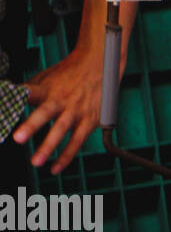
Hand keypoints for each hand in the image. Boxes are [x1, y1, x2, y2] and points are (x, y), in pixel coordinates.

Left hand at [13, 45, 105, 172]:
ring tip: (37, 161)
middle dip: (32, 125)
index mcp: (46, 88)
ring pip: (62, 129)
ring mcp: (76, 110)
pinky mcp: (90, 120)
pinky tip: (55, 167)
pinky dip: (67, 155)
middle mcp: (61, 99)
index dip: (15, 100)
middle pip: (45, 112)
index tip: (4, 105)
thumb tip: (8, 102)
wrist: (99, 64)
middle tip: (18, 138)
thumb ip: (29, 92)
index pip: (27, 93)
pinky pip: (78, 140)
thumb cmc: (68, 74)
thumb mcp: (45, 78)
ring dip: (49, 146)